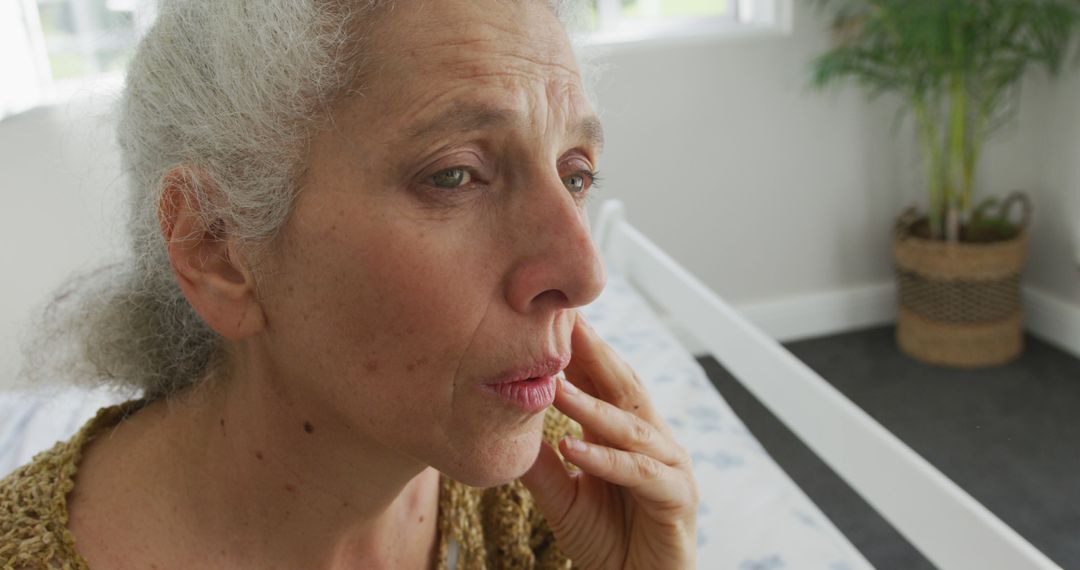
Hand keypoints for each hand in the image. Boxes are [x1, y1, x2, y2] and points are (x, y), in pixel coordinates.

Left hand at [521, 312, 698, 568]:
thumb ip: (540, 462)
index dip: (578, 350)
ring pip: (628, 426)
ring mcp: (669, 465)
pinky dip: (605, 459)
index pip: (603, 381)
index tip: (549, 316)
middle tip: (563, 319)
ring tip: (554, 385)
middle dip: (593, 353)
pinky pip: (639, 472)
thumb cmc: (607, 540)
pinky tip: (572, 446)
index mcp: (626, 432)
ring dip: (590, 404)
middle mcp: (652, 439)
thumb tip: (504, 423)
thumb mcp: (563, 496)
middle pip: (622, 386)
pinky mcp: (676, 497)